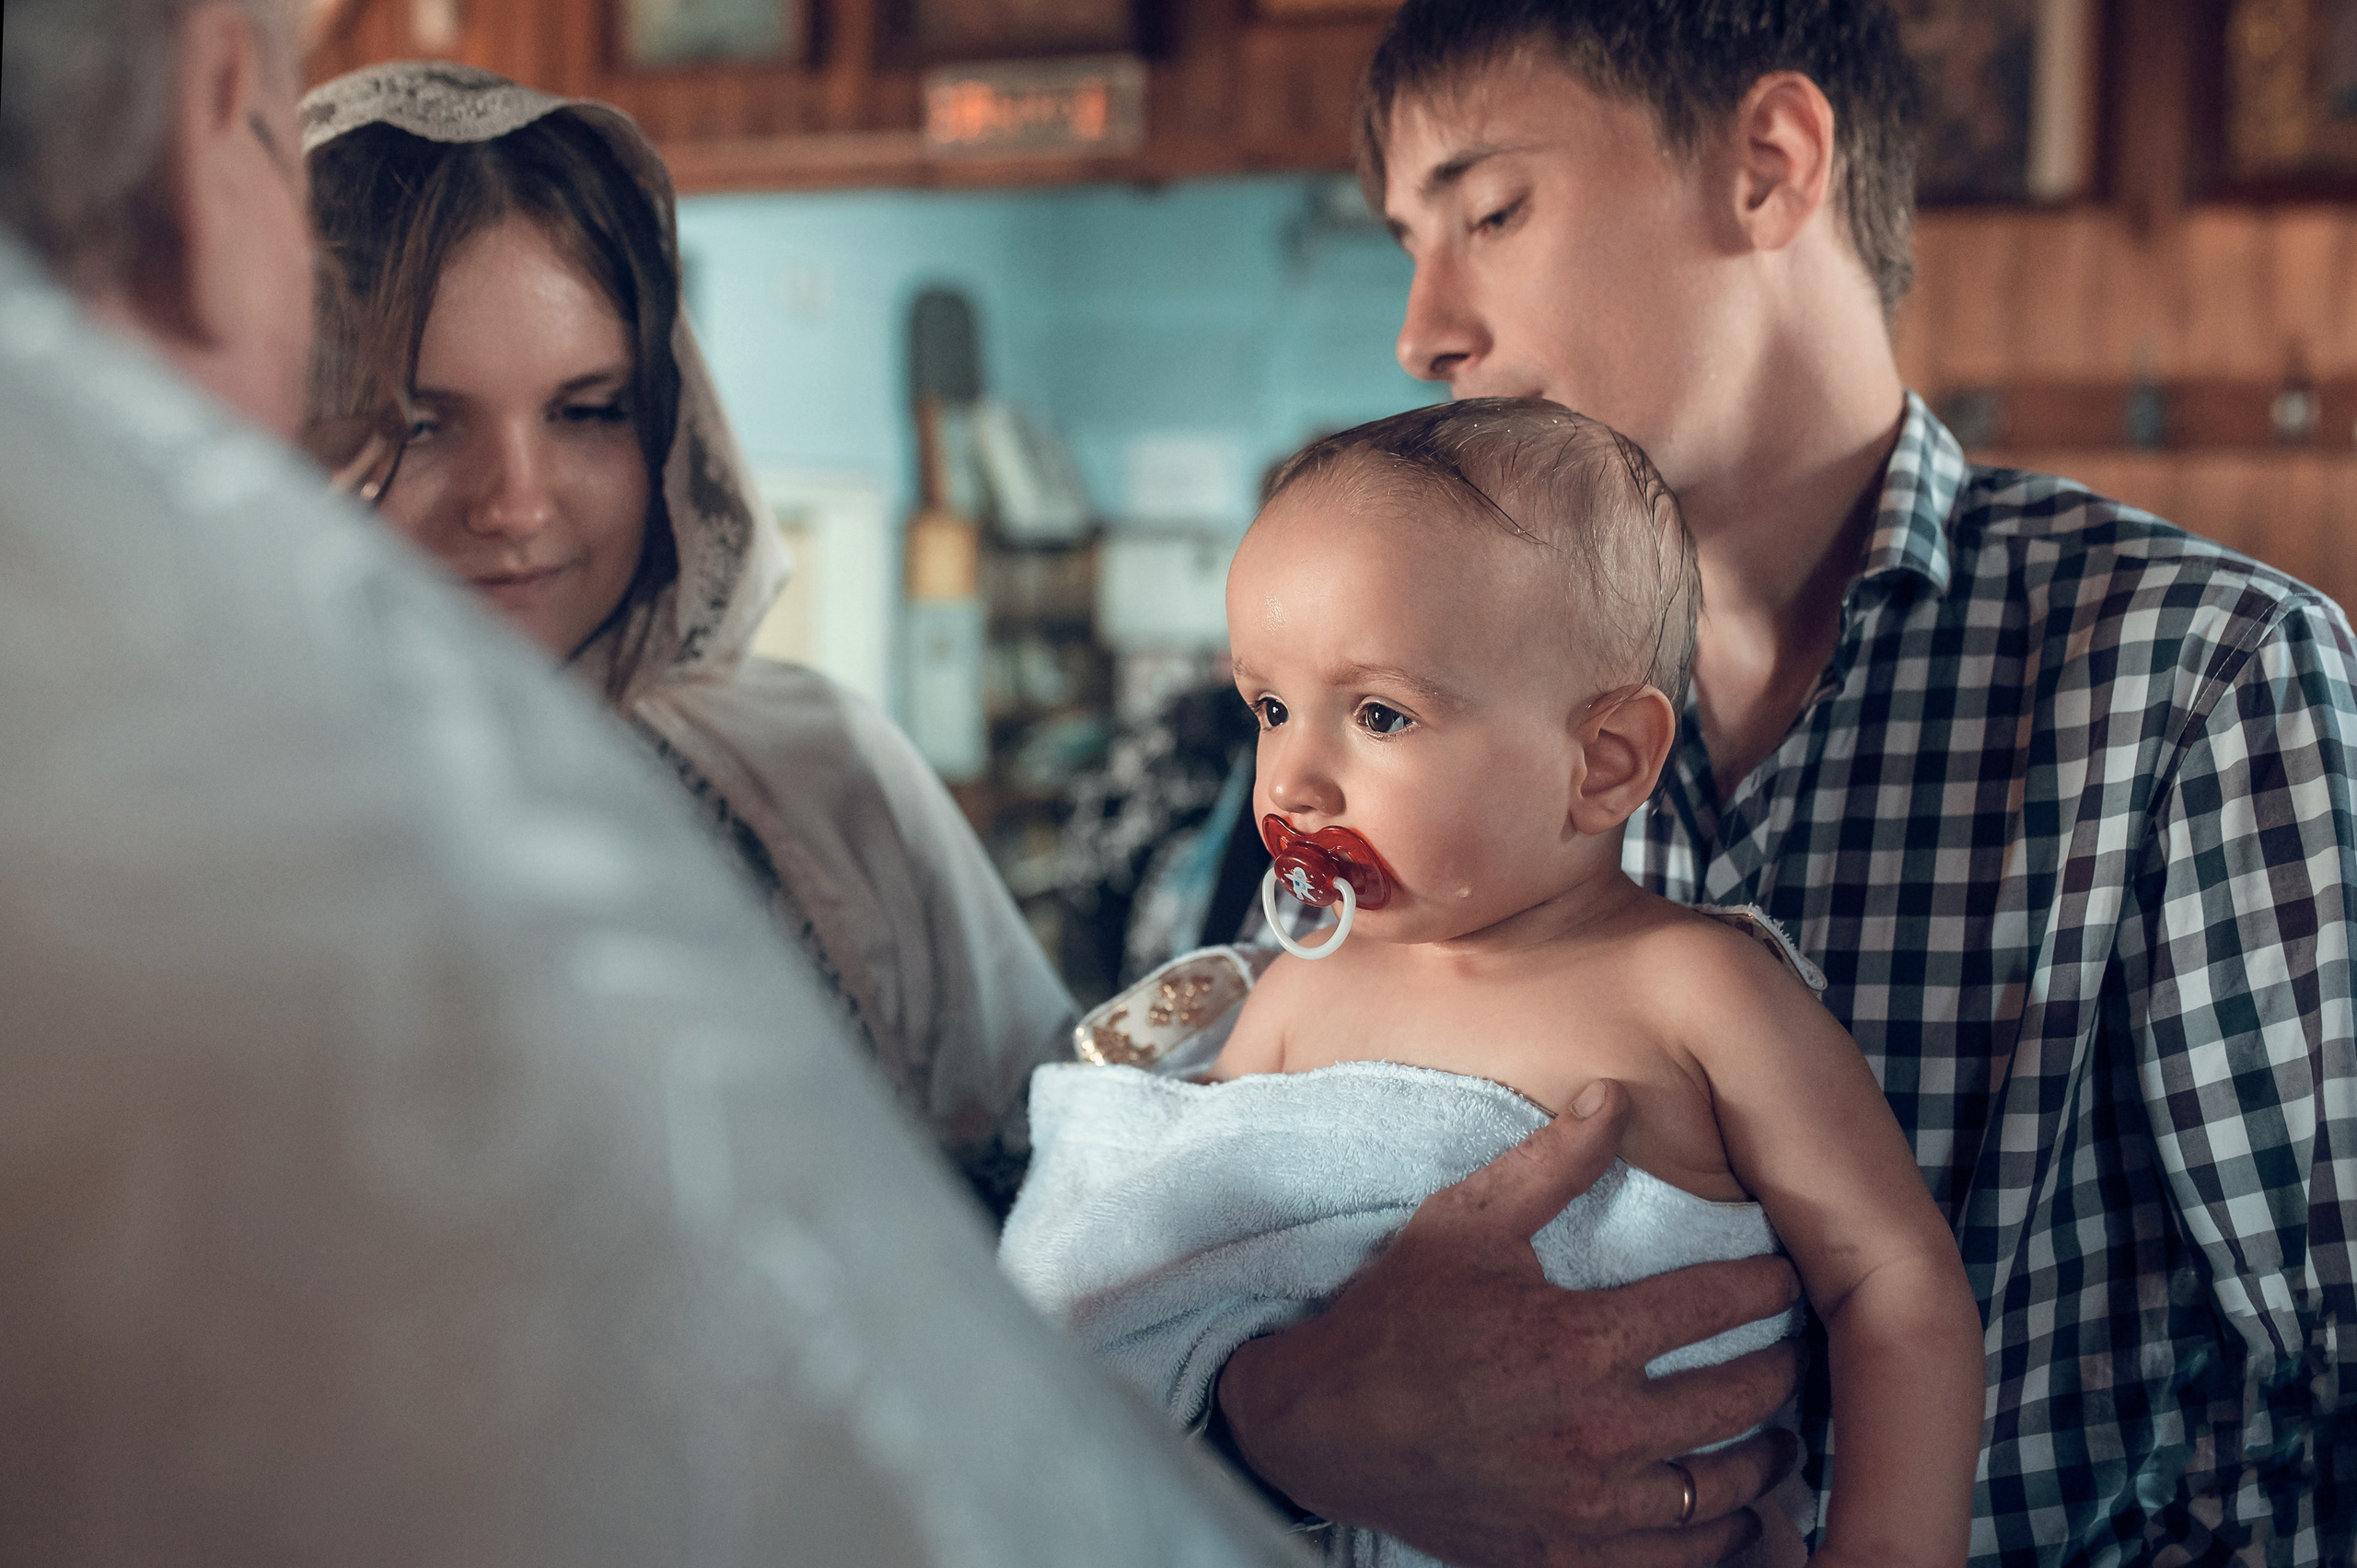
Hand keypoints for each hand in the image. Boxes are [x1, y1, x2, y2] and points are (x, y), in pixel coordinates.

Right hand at [1214, 1080, 1805, 1567]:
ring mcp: (1586, 1505)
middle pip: (1738, 1399)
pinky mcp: (1566, 1557)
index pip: (1716, 1305)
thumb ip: (1552, 1163)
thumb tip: (1614, 1094)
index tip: (1786, 1275)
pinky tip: (1731, 1515)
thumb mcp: (1465, 1222)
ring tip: (1782, 1436)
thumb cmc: (1394, 1319)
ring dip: (1766, 1458)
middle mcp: (1598, 1431)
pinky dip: (1720, 1538)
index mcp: (1581, 1340)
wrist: (1322, 1428)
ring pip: (1722, 1489)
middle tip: (1795, 1350)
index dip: (1766, 1285)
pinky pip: (1677, 1561)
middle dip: (1781, 1367)